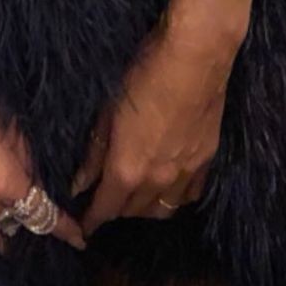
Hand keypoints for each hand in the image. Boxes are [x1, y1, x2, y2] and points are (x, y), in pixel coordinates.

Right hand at [0, 0, 84, 273]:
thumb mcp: (6, 118)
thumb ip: (23, 154)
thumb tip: (31, 177)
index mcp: (6, 180)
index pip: (43, 214)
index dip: (63, 227)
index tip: (78, 238)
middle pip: (14, 222)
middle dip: (25, 215)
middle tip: (31, 208)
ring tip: (6, 232)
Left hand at [75, 14, 240, 234]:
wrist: (195, 57)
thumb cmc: (144, 75)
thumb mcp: (108, 110)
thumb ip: (94, 153)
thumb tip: (79, 184)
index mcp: (127, 169)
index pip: (105, 210)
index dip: (92, 221)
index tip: (84, 228)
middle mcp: (157, 181)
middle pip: (133, 212)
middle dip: (116, 211)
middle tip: (107, 199)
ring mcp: (185, 173)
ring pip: (163, 209)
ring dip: (145, 208)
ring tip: (136, 197)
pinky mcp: (207, 160)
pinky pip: (189, 195)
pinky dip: (175, 198)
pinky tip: (169, 188)